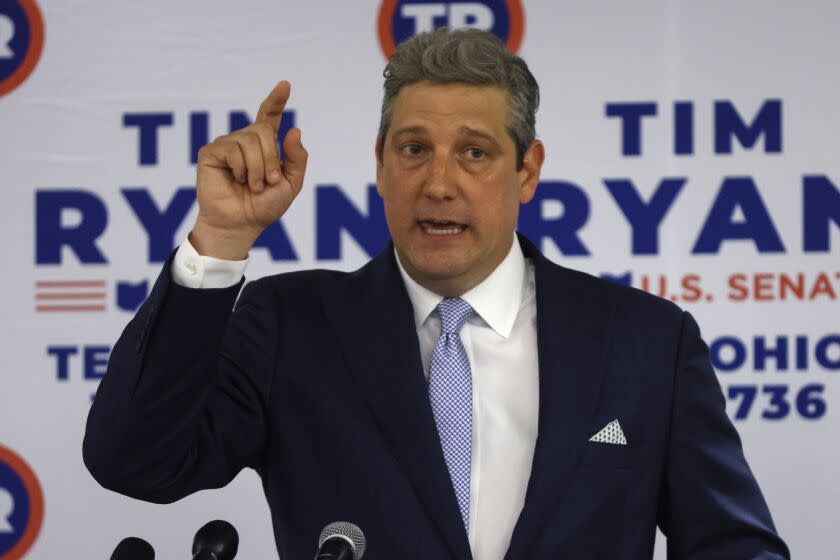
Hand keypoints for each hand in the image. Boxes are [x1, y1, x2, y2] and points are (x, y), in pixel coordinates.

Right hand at [191, 81, 307, 258]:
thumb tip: (294, 129)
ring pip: (248, 141)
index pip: (270, 116)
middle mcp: (245, 141)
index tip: (285, 85)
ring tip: (252, 185)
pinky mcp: (212, 152)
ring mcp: (228, 145)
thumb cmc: (264, 206)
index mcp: (264, 146)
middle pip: (263, 130)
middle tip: (268, 182)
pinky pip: (232, 149)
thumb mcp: (290, 183)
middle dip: (270, 159)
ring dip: (256, 168)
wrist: (241, 223)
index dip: (277, 100)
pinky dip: (240, 168)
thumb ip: (296, 158)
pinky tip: (235, 180)